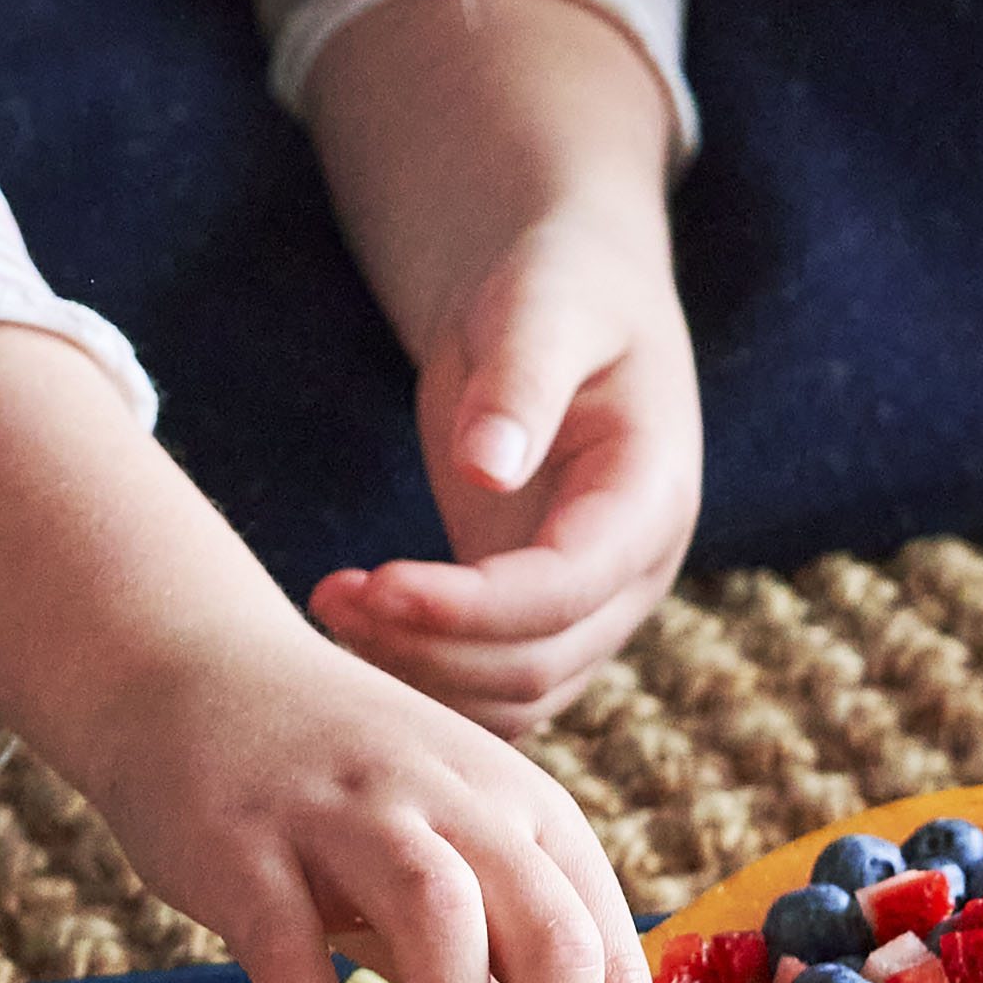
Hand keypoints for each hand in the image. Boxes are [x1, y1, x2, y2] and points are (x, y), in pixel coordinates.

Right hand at [0, 322, 658, 982]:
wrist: (195, 673)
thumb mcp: (448, 870)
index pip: (608, 951)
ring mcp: (345, 811)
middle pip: (553, 934)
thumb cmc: (343, 801)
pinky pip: (288, 937)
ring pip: (442, 911)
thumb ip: (499, 982)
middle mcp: (452, 798)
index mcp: (523, 810)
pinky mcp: (243, 839)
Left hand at [313, 194, 703, 728]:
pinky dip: (424, 680)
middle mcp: (634, 569)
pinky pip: (490, 687)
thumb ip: (522, 379)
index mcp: (651, 494)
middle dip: (431, 647)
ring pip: (517, 696)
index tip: (377, 580)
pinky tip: (356, 628)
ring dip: (420, 676)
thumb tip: (486, 469)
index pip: (570, 587)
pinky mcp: (535, 614)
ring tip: (330, 607)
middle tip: (331, 597)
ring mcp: (591, 603)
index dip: (474, 605)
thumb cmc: (556, 285)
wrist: (563, 299)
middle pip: (541, 662)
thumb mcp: (543, 305)